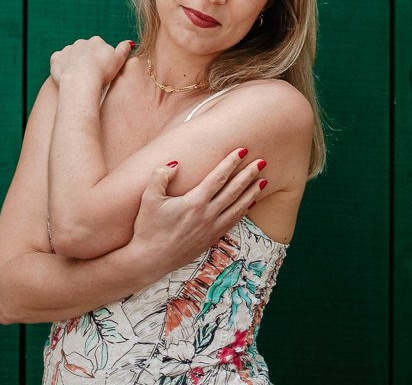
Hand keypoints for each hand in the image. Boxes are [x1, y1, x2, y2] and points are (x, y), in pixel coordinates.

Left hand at [49, 36, 132, 88]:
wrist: (81, 81)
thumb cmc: (102, 72)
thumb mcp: (119, 60)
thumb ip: (124, 49)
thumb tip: (129, 42)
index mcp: (95, 41)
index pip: (99, 48)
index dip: (101, 60)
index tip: (101, 70)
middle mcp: (80, 42)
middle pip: (84, 51)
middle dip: (87, 60)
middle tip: (91, 75)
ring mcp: (67, 50)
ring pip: (71, 56)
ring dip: (74, 63)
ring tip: (79, 77)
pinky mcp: (55, 59)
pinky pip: (59, 61)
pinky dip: (62, 67)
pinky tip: (67, 76)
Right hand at [130, 148, 270, 269]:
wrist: (149, 260)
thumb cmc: (147, 227)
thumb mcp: (149, 198)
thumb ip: (160, 176)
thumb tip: (176, 164)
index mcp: (194, 202)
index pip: (219, 177)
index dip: (232, 162)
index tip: (243, 150)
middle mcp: (207, 214)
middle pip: (234, 190)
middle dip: (249, 174)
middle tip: (262, 161)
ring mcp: (211, 228)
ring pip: (238, 207)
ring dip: (252, 192)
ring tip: (264, 180)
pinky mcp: (211, 239)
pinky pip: (233, 221)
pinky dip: (244, 210)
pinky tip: (251, 203)